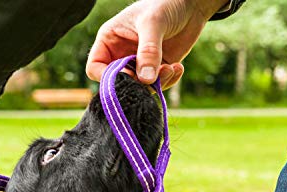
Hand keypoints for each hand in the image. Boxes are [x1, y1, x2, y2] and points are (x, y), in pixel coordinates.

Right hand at [86, 0, 227, 88]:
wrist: (191, 4)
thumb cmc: (165, 4)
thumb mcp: (153, 23)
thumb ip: (148, 51)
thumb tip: (145, 80)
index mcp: (110, 40)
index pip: (95, 68)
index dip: (107, 77)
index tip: (128, 75)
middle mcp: (121, 54)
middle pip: (118, 83)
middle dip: (136, 84)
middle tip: (153, 77)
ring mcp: (139, 64)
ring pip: (139, 88)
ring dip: (156, 84)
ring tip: (170, 68)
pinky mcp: (156, 70)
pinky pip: (157, 86)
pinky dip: (168, 81)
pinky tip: (177, 67)